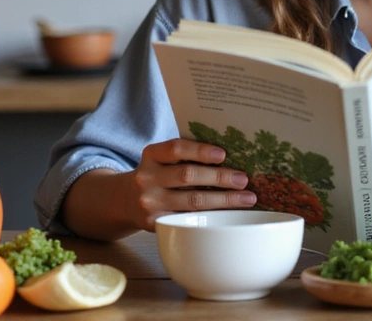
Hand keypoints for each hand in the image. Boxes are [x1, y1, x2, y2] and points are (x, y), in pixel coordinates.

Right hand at [126, 138, 256, 230]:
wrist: (126, 201)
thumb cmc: (157, 175)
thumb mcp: (161, 160)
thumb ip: (184, 156)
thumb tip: (229, 157)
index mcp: (151, 155)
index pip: (176, 148)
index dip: (200, 150)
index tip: (223, 154)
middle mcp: (147, 178)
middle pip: (188, 175)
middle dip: (219, 178)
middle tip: (243, 179)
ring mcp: (150, 202)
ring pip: (193, 201)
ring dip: (224, 200)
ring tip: (246, 198)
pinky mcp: (157, 223)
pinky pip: (189, 219)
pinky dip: (213, 216)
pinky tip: (228, 214)